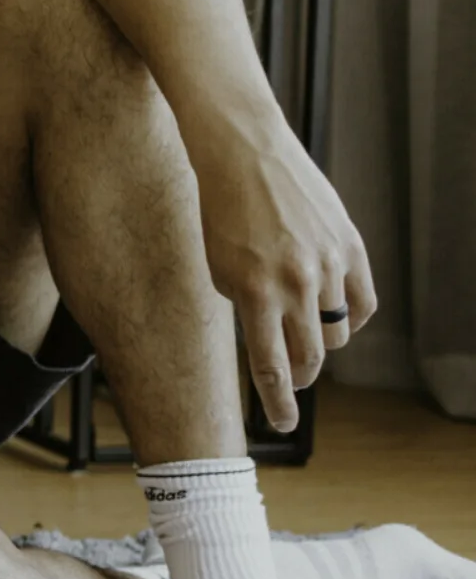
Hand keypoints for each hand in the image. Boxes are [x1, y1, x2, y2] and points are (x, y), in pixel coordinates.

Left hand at [189, 122, 375, 429]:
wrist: (244, 153)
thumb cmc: (219, 211)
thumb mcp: (216, 267)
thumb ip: (244, 306)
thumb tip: (268, 339)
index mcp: (253, 293)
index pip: (271, 367)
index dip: (277, 403)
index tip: (280, 424)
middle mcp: (295, 283)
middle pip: (309, 357)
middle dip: (299, 380)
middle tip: (291, 387)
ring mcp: (328, 265)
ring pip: (336, 332)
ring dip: (319, 344)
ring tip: (303, 340)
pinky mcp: (351, 247)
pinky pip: (361, 303)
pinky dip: (348, 320)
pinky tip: (333, 321)